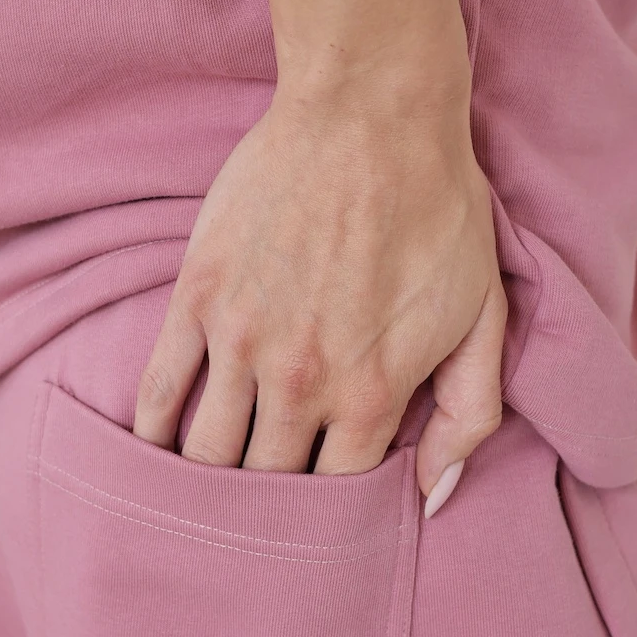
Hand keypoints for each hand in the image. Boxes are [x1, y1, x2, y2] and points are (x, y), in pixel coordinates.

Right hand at [133, 72, 506, 515]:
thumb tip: (432, 496)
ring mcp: (241, 339)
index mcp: (372, 394)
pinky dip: (152, 431)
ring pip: (205, 452)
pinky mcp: (199, 296)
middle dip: (264, 513)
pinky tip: (156, 449)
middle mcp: (300, 380)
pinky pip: (159, 389)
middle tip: (260, 519)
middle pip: (265, 485)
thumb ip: (468, 415)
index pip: (336, 497)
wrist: (374, 113)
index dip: (328, 518)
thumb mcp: (484, 316)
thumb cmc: (439, 212)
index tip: (321, 522)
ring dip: (207, 481)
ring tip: (207, 496)